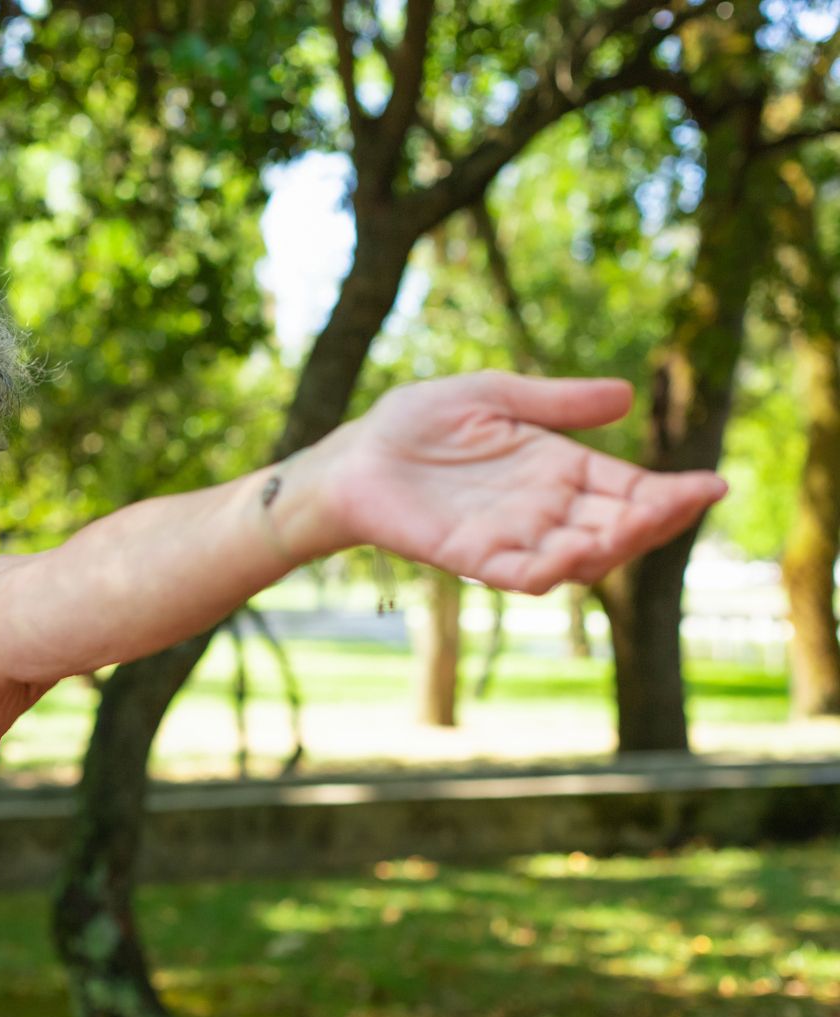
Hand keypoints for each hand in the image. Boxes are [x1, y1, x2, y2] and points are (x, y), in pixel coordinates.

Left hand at [302, 372, 726, 593]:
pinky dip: (547, 571)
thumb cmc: (416, 424)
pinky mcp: (470, 557)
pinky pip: (518, 574)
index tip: (710, 486)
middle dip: (652, 520)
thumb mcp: (493, 395)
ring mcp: (510, 537)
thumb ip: (554, 401)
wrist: (353, 454)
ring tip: (633, 524)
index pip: (626, 488)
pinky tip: (572, 557)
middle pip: (614, 526)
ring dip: (610, 545)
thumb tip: (625, 396)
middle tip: (681, 503)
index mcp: (556, 468)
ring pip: (577, 557)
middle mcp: (542, 509)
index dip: (668, 493)